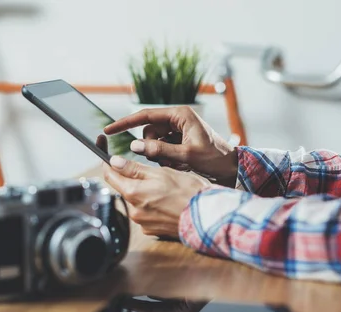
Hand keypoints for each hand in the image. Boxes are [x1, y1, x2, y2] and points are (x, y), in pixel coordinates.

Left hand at [102, 155, 210, 237]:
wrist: (207, 216)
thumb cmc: (189, 192)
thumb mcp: (161, 172)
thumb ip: (134, 168)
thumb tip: (114, 162)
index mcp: (133, 193)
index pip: (109, 174)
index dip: (107, 159)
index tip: (104, 148)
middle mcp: (134, 211)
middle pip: (123, 187)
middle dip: (131, 176)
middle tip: (151, 169)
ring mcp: (142, 222)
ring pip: (135, 200)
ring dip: (144, 191)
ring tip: (166, 187)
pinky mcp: (152, 230)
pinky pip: (145, 213)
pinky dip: (152, 204)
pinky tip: (167, 201)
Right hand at [104, 106, 237, 186]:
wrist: (231, 169)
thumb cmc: (214, 159)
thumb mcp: (186, 156)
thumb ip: (160, 151)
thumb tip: (134, 146)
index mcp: (180, 114)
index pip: (145, 115)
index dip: (125, 123)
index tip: (108, 130)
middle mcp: (178, 119)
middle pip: (149, 132)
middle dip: (151, 147)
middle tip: (165, 160)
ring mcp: (178, 130)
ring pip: (153, 142)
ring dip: (159, 155)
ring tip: (177, 163)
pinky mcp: (179, 141)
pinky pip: (161, 148)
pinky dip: (165, 158)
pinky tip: (180, 164)